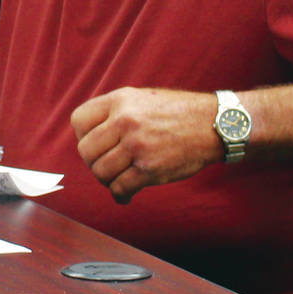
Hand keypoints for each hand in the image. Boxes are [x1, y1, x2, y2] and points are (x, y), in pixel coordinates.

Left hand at [71, 88, 222, 202]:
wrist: (213, 125)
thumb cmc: (177, 112)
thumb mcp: (141, 98)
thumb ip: (114, 112)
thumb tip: (88, 134)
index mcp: (120, 100)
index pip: (79, 121)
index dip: (83, 135)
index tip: (96, 143)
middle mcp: (125, 121)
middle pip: (86, 151)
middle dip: (93, 162)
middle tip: (107, 165)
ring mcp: (137, 146)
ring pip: (101, 172)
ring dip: (107, 180)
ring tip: (118, 178)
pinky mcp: (149, 169)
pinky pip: (120, 188)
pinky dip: (120, 196)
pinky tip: (126, 195)